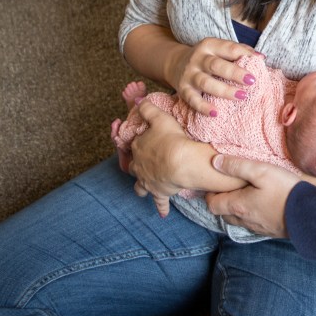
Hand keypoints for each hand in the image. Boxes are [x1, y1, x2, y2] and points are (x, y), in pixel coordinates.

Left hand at [129, 99, 194, 216]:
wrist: (182, 163)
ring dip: (141, 186)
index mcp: (138, 148)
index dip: (138, 141)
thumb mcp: (160, 118)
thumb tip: (138, 101)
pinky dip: (160, 207)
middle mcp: (139, 166)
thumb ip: (148, 108)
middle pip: (134, 166)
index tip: (142, 139)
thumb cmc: (171, 139)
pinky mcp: (160, 192)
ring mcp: (148, 181)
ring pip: (140, 185)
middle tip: (141, 163)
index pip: (133, 144)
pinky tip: (162, 214)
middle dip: (136, 165)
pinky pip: (159, 202)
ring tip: (143, 187)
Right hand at [167, 37, 259, 115]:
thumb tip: (261, 57)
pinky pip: (193, 100)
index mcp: (210, 45)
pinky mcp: (183, 90)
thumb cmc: (207, 58)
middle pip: (216, 66)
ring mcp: (189, 75)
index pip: (229, 48)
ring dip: (224, 91)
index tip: (260, 61)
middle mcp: (198, 59)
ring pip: (206, 83)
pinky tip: (216, 113)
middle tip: (252, 81)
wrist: (174, 63)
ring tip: (242, 96)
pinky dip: (204, 107)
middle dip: (235, 73)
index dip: (245, 54)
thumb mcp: (218, 49)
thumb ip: (239, 51)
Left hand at [205, 155, 300, 237]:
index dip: (209, 195)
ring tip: (243, 195)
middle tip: (227, 188)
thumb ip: (237, 166)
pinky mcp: (269, 230)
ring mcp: (257, 227)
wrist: (309, 215)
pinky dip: (250, 215)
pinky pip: (252, 223)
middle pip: (223, 214)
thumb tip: (215, 162)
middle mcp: (244, 220)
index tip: (212, 185)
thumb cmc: (285, 191)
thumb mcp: (262, 171)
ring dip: (235, 209)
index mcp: (238, 205)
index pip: (212, 204)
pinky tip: (260, 205)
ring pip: (238, 220)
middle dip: (221, 202)